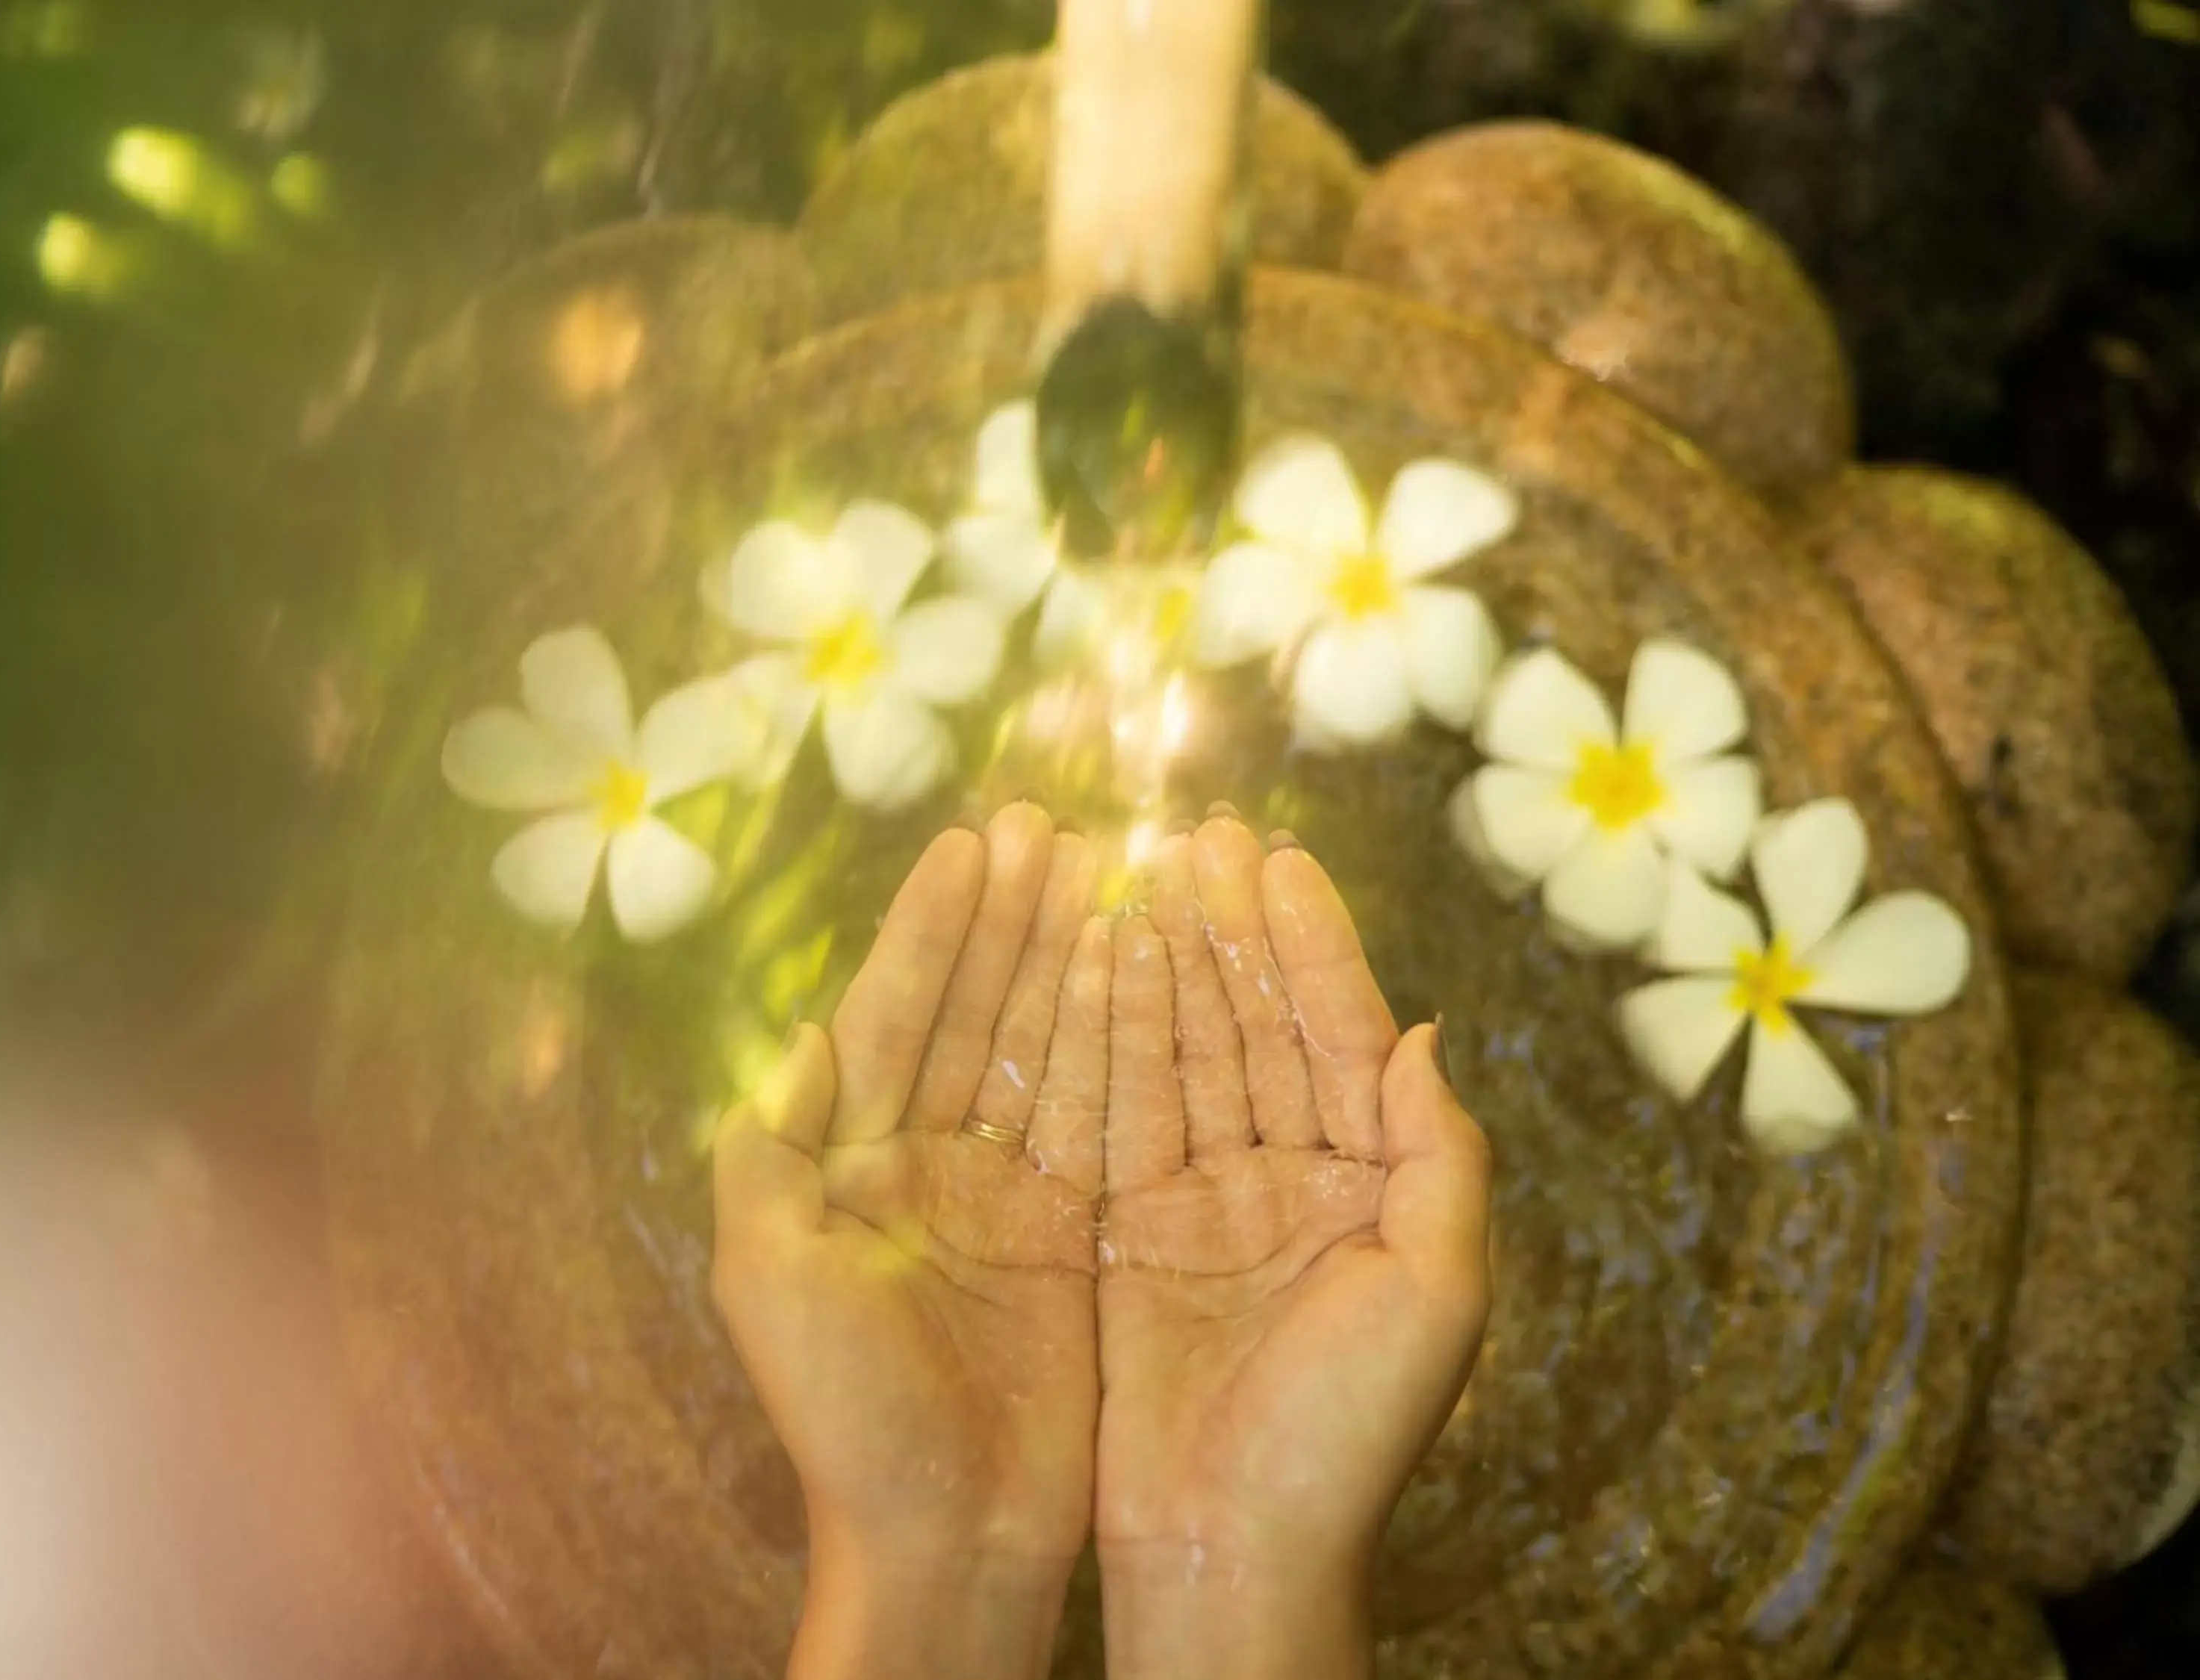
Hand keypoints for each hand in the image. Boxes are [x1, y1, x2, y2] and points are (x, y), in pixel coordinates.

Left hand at [711, 803, 1106, 1679]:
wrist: (947, 1535)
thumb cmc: (847, 1414)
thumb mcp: (769, 1278)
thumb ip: (772, 1151)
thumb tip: (800, 1039)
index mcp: (850, 1163)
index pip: (893, 1015)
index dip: (929, 928)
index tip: (970, 841)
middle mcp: (928, 1164)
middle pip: (972, 1013)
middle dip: (1006, 920)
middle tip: (1049, 827)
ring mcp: (1006, 1196)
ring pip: (1039, 1048)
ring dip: (1065, 959)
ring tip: (1101, 871)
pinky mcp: (1073, 1235)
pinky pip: (1096, 1116)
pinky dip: (1116, 1043)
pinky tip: (1139, 972)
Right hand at [1095, 815, 1492, 1678]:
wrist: (1233, 1547)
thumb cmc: (1349, 1435)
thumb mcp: (1438, 1294)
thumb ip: (1440, 1157)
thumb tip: (1427, 1032)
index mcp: (1370, 1188)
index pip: (1339, 1035)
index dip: (1310, 944)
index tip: (1275, 858)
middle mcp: (1287, 1182)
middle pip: (1256, 1026)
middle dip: (1231, 930)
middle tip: (1199, 834)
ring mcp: (1201, 1204)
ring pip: (1183, 1055)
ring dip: (1167, 963)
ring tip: (1143, 871)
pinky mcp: (1124, 1234)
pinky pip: (1116, 1114)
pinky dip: (1108, 1038)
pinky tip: (1095, 962)